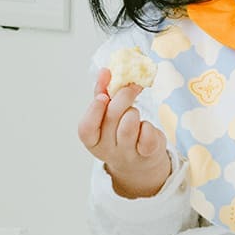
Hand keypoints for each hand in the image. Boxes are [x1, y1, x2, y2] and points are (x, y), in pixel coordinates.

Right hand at [77, 69, 170, 198]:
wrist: (141, 163)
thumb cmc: (120, 132)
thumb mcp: (107, 117)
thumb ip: (103, 93)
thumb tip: (105, 71)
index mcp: (93, 141)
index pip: (86, 128)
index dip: (94, 110)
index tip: (103, 95)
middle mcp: (107, 150)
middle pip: (111, 118)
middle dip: (123, 96)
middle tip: (132, 86)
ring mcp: (127, 154)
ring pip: (129, 124)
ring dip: (134, 111)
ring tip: (135, 112)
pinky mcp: (147, 154)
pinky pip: (147, 133)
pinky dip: (148, 125)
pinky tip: (145, 127)